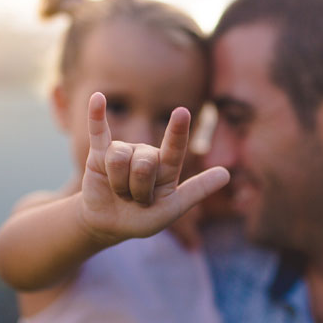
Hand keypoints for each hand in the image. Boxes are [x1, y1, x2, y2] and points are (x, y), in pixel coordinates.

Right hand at [80, 92, 229, 244]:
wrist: (111, 225)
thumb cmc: (143, 218)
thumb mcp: (172, 209)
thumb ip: (197, 191)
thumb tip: (226, 174)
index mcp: (167, 167)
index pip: (175, 148)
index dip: (178, 132)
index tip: (182, 112)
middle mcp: (148, 154)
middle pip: (144, 162)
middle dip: (139, 189)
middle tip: (137, 200)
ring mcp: (125, 150)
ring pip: (119, 159)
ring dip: (119, 185)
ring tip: (120, 192)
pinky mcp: (100, 152)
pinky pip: (99, 131)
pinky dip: (96, 115)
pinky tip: (97, 98)